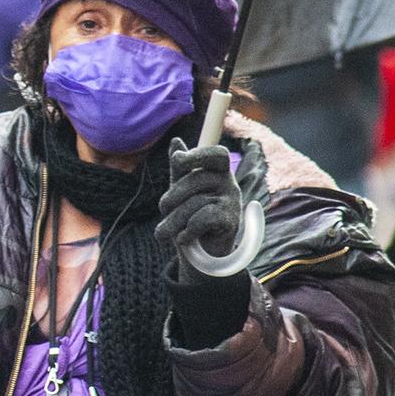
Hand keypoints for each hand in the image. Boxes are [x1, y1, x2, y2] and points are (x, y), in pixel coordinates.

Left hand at [158, 137, 250, 261]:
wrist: (204, 254)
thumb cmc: (192, 216)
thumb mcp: (182, 191)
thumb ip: (180, 169)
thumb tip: (176, 141)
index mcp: (218, 172)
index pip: (216, 154)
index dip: (197, 154)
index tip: (178, 161)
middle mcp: (229, 183)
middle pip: (196, 179)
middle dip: (172, 196)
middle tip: (162, 209)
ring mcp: (233, 202)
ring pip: (195, 202)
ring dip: (173, 221)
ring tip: (163, 232)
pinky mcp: (232, 221)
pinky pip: (202, 219)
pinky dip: (187, 231)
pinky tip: (183, 238)